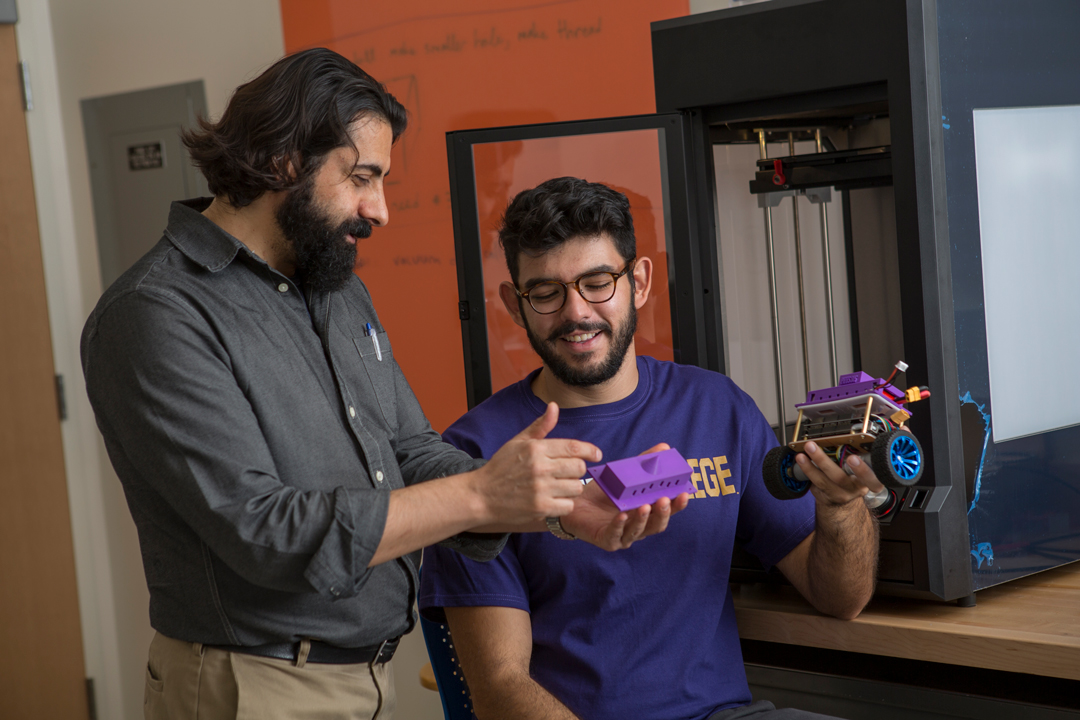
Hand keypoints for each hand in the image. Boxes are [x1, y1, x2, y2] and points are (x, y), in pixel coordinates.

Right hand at [472, 402, 600, 524]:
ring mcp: (541, 489)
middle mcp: (540, 467)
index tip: (596, 455)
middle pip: (579, 468)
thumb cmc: (500, 468)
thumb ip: (540, 426)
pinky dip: (564, 504)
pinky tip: (553, 500)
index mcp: (536, 448)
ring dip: (571, 488)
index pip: (574, 447)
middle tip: (567, 473)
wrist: (481, 496)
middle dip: (577, 470)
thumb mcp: (518, 442)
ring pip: (576, 487)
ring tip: (559, 487)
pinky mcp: (541, 508)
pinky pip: (568, 505)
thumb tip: (554, 406)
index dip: (590, 451)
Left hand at [560, 442, 690, 550]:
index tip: (685, 493)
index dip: (677, 505)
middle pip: (656, 525)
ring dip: (643, 519)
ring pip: (638, 531)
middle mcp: (638, 527)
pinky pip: (615, 535)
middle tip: (665, 500)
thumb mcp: (624, 476)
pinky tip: (622, 515)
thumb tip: (664, 447)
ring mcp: (623, 536)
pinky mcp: (607, 541)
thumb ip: (644, 464)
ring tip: (645, 506)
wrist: (575, 502)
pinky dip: (619, 525)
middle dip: (663, 513)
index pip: (667, 511)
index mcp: (646, 513)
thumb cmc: (602, 493)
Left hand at [795, 441, 884, 506]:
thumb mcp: (866, 469)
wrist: (845, 500)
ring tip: (801, 453)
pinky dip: (806, 471)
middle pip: (839, 477)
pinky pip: (815, 484)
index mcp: (870, 481)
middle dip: (823, 462)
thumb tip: (849, 434)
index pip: (871, 478)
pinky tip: (801, 461)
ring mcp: (840, 494)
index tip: (852, 458)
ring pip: (823, 481)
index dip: (863, 470)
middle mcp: (855, 489)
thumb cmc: (856, 477)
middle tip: (812, 447)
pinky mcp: (826, 497)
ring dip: (809, 465)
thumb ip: (862, 456)